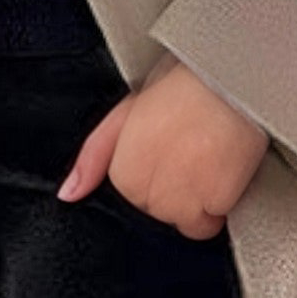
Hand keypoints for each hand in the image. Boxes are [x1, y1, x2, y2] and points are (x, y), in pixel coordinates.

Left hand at [56, 50, 269, 239]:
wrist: (229, 74)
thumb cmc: (182, 83)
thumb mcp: (127, 109)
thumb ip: (94, 155)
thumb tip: (68, 194)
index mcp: (123, 170)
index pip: (135, 200)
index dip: (157, 174)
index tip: (172, 146)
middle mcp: (147, 190)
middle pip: (161, 213)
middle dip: (177, 189)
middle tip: (192, 148)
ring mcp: (182, 200)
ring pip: (189, 223)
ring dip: (200, 200)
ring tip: (209, 157)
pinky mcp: (215, 201)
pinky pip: (215, 221)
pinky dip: (223, 202)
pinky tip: (225, 166)